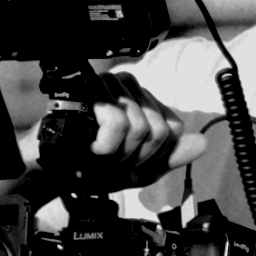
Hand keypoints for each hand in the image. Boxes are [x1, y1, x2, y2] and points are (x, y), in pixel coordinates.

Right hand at [85, 72, 206, 188]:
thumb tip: (202, 143)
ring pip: (141, 127)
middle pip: (158, 130)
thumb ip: (170, 156)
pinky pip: (118, 123)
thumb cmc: (90, 166)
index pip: (172, 128)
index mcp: (142, 99)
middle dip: (134, 158)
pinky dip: (104, 147)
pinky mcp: (90, 91)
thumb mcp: (138, 169)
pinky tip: (90, 147)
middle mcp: (128, 86)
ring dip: (116, 155)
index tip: (129, 166)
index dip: (153, 157)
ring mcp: (109, 85)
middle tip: (108, 162)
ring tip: (96, 155)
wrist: (53, 171)